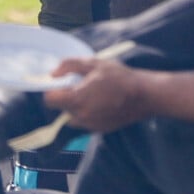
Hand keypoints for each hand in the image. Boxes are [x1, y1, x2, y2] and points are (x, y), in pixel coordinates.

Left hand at [42, 58, 157, 133]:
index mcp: (76, 99)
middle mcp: (80, 116)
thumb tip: (53, 74)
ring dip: (77, 107)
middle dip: (67, 97)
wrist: (144, 96)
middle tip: (82, 86)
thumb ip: (69, 66)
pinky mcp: (100, 130)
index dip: (52, 90)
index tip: (61, 83)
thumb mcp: (93, 64)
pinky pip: (86, 122)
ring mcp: (90, 125)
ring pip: (73, 117)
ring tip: (93, 94)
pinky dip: (88, 113)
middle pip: (61, 108)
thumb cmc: (119, 77)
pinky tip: (102, 103)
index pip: (49, 100)